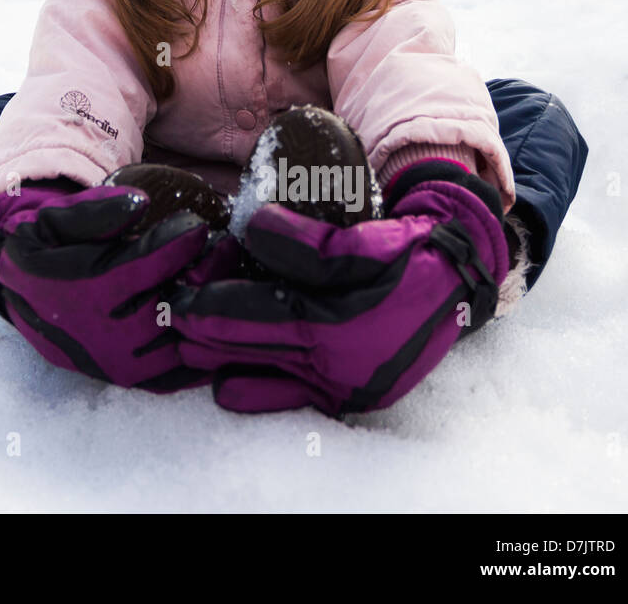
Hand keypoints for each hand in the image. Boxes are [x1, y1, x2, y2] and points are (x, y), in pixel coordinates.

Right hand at [0, 165, 218, 391]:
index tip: (199, 222)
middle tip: (224, 246)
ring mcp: (120, 363)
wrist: (18, 295)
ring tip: (226, 276)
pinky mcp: (131, 380)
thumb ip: (93, 211)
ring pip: (184, 341)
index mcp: (83, 290)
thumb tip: (141, 203)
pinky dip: (206, 349)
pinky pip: (181, 373)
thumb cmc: (43, 249)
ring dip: (210, 308)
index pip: (147, 265)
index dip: (180, 240)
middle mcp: (103, 334)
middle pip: (174, 304)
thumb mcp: (52, 220)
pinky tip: (219, 317)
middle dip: (207, 272)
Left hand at [167, 161, 508, 416]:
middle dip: (208, 336)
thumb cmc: (407, 252)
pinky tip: (229, 387)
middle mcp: (341, 367)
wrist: (458, 279)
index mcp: (341, 327)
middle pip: (256, 351)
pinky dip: (262, 389)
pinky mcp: (353, 395)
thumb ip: (305, 241)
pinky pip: (297, 398)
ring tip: (187, 349)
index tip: (177, 299)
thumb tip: (253, 229)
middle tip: (168, 323)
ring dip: (227, 362)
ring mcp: (347, 387)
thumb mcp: (359, 239)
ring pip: (271, 376)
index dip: (212, 308)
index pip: (259, 317)